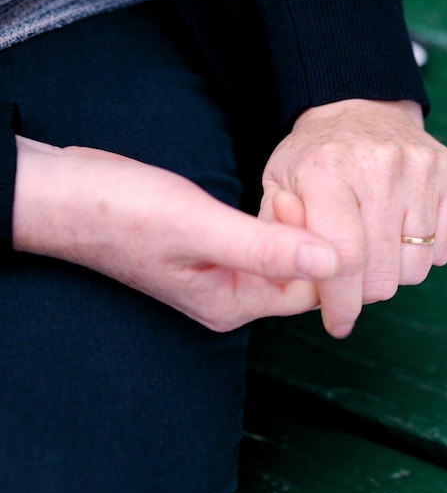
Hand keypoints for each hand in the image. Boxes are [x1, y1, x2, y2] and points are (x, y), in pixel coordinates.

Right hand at [13, 136, 340, 331]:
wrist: (66, 194)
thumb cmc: (123, 212)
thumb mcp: (199, 227)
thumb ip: (264, 248)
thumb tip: (334, 263)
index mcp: (233, 304)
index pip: (310, 291)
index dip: (318, 249)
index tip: (294, 203)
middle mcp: (233, 297)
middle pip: (302, 276)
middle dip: (311, 237)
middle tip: (296, 190)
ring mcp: (224, 274)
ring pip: (285, 256)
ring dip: (295, 226)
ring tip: (289, 188)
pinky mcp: (216, 249)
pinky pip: (265, 241)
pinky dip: (276, 220)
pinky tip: (274, 195)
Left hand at [259, 99, 446, 337]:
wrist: (361, 107)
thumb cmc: (315, 159)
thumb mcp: (277, 186)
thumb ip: (277, 235)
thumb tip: (297, 279)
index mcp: (327, 171)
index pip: (344, 260)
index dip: (342, 304)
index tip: (338, 323)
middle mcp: (380, 167)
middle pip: (384, 272)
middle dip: (365, 291)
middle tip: (352, 281)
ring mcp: (422, 168)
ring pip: (417, 266)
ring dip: (394, 271)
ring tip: (376, 247)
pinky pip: (443, 248)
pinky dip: (423, 253)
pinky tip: (401, 230)